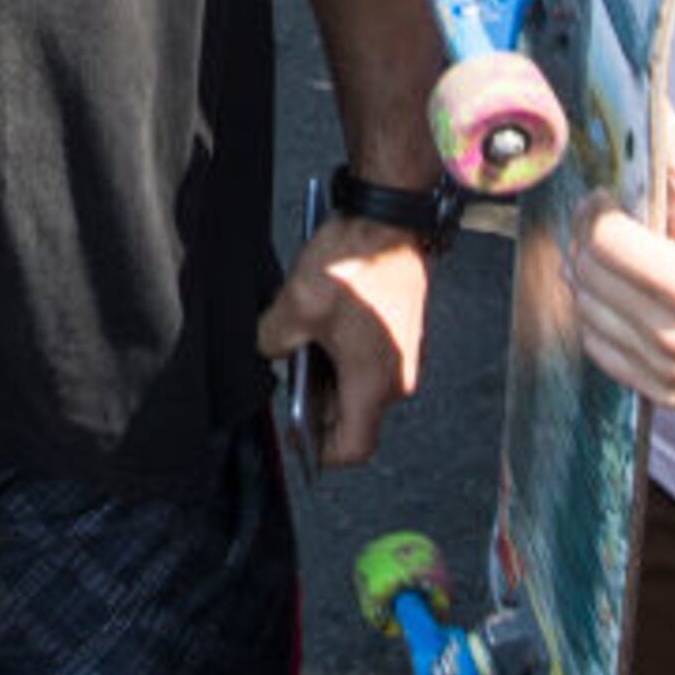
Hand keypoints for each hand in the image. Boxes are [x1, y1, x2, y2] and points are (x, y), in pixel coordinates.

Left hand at [255, 214, 431, 466]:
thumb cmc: (354, 262)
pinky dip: (343, 357)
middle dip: (319, 407)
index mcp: (373, 383)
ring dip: (330, 378)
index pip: (354, 448)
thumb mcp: (296, 306)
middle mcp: (396, 376)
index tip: (297, 441)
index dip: (322, 455)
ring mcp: (403, 353)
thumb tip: (271, 350)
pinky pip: (370, 361)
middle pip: (355, 416)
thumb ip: (274, 342)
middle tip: (288, 387)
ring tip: (300, 352)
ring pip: (361, 385)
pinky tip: (319, 331)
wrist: (390, 219)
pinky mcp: (401, 332)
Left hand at [568, 106, 674, 407]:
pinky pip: (597, 349)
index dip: (595, 211)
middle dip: (586, 241)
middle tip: (603, 222)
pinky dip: (599, 316)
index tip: (606, 197)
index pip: (604, 243)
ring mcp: (674, 372)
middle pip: (589, 278)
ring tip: (617, 258)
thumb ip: (661, 135)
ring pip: (586, 314)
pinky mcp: (665, 391)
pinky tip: (624, 295)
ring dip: (588, 278)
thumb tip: (626, 74)